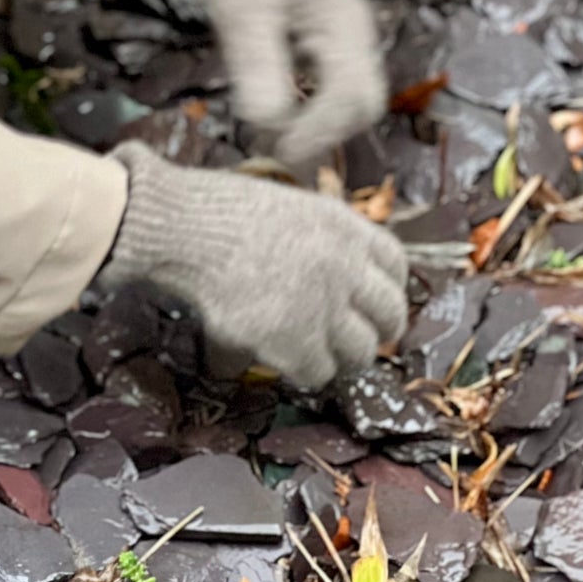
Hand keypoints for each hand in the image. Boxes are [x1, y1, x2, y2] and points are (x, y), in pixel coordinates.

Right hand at [100, 143, 407, 389]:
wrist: (186, 230)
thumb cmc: (222, 213)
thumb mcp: (289, 208)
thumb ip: (322, 239)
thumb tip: (339, 274)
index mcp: (344, 226)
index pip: (396, 265)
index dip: (387, 288)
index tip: (373, 301)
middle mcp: (345, 266)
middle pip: (390, 315)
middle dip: (377, 331)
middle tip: (355, 339)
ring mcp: (324, 306)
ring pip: (361, 352)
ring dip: (340, 355)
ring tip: (315, 350)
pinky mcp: (296, 341)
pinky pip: (319, 373)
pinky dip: (303, 371)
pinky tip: (282, 356)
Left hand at [186, 0, 387, 165]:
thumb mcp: (238, 11)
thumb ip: (255, 64)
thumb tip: (266, 125)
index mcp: (344, 20)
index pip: (352, 94)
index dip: (318, 131)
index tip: (276, 151)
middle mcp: (357, 35)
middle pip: (362, 106)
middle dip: (322, 135)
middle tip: (271, 151)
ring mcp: (348, 45)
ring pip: (350, 107)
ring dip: (315, 130)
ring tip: (267, 140)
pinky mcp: (330, 54)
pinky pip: (332, 97)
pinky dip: (308, 117)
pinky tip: (273, 121)